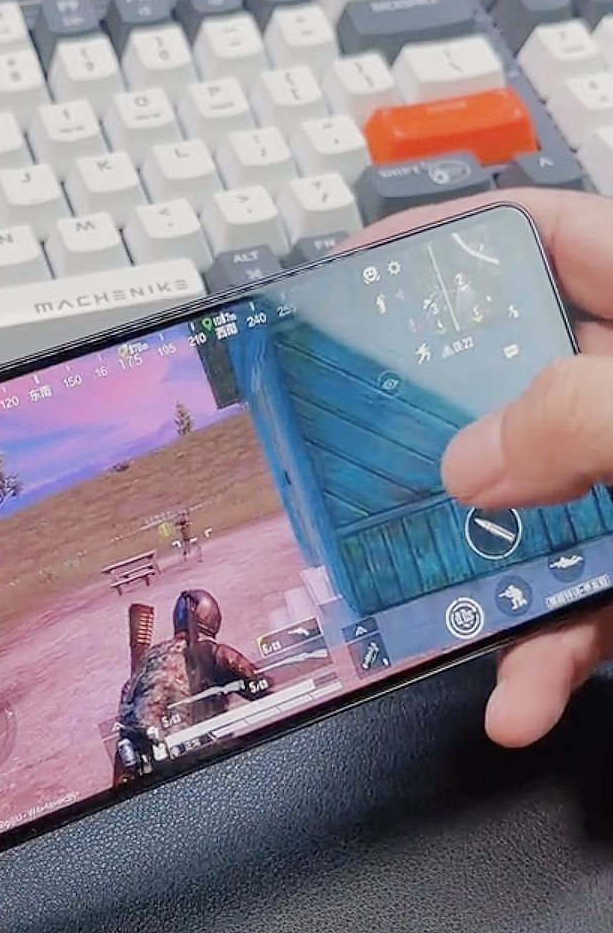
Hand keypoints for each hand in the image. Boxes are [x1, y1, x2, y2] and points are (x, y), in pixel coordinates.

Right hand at [361, 188, 612, 748]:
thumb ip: (582, 414)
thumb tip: (471, 462)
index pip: (531, 239)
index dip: (438, 247)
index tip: (350, 280)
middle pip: (505, 388)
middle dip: (428, 435)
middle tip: (348, 456)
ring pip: (535, 516)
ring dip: (477, 580)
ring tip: (417, 614)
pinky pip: (588, 602)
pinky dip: (550, 654)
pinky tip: (521, 695)